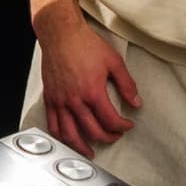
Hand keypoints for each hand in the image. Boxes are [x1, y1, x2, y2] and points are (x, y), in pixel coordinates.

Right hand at [36, 5, 140, 154]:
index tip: (127, 125)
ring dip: (81, 146)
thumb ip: (127, 84)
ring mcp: (60, 101)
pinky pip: (53, 124)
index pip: (111, 120)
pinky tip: (67, 138)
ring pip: (70, 133)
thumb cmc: (84, 44)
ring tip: (89, 151)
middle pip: (93, 131)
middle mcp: (75, 100)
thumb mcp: (114, 62)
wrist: (60, 34)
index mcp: (93, 92)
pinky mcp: (50, 98)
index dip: (122, 127)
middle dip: (107, 137)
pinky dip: (60, 135)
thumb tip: (136, 102)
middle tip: (114, 136)